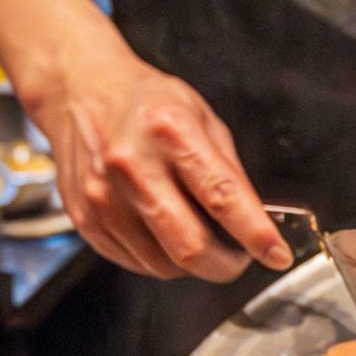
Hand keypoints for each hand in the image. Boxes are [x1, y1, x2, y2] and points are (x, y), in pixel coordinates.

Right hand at [29, 49, 291, 279]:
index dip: (256, 236)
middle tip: (240, 258)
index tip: (277, 255)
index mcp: (169, 132)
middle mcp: (132, 167)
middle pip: (190, 247)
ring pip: (164, 265)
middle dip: (227, 266)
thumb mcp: (201, 117)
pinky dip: (161, 260)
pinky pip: (136, 263)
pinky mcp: (86, 219)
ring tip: (199, 237)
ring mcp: (103, 197)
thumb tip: (257, 222)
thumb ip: (229, 171)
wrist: (78, 90)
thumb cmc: (144, 101)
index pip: (222, 198)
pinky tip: (165, 233)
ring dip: (193, 265)